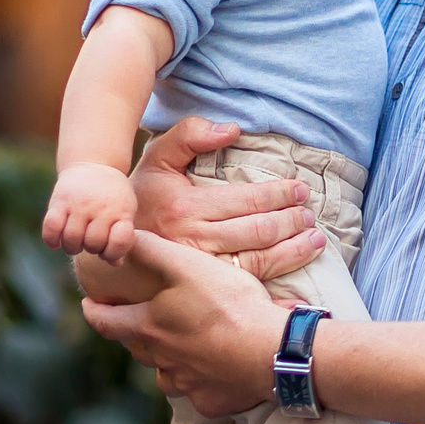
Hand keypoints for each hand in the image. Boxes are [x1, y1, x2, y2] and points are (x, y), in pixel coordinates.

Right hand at [43, 162, 140, 261]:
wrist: (95, 163)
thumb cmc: (113, 196)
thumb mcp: (125, 211)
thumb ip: (122, 237)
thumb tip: (115, 264)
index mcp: (121, 211)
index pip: (119, 242)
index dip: (113, 253)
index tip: (110, 248)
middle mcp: (100, 207)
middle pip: (92, 244)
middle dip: (92, 249)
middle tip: (91, 242)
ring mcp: (79, 204)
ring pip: (71, 239)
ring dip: (72, 247)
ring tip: (76, 241)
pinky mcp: (59, 201)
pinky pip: (51, 227)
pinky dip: (52, 240)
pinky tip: (56, 241)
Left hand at [83, 232, 285, 416]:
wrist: (269, 352)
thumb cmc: (228, 304)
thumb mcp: (187, 266)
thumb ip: (151, 250)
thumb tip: (119, 238)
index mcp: (149, 327)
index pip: (105, 321)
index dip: (93, 311)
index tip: (89, 305)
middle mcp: (160, 359)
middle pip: (136, 348)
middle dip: (133, 334)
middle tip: (140, 321)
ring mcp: (185, 383)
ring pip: (164, 373)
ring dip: (165, 360)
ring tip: (178, 346)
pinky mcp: (209, 400)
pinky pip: (196, 392)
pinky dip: (199, 382)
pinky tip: (214, 371)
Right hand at [128, 118, 325, 280]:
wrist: (109, 245)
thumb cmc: (140, 197)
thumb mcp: (156, 158)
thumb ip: (189, 135)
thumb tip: (232, 129)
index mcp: (186, 208)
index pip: (246, 200)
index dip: (279, 194)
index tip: (300, 189)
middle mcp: (193, 242)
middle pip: (258, 232)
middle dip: (291, 222)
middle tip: (310, 215)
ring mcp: (199, 271)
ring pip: (258, 262)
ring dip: (293, 252)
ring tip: (315, 240)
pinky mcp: (203, 290)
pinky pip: (246, 291)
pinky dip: (276, 294)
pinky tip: (299, 294)